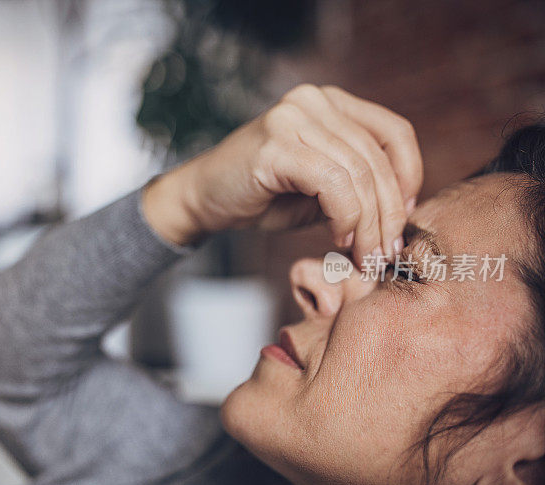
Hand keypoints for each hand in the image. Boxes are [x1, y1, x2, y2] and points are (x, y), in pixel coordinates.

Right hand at [142, 84, 422, 264]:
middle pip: (375, 158)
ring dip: (368, 223)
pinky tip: (339, 238)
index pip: (393, 133)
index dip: (409, 178)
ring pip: (357, 173)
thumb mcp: (321, 187)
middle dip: (388, 214)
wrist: (202, 199)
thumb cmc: (262, 196)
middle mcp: (313, 101)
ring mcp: (292, 118)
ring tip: (364, 256)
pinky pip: (332, 182)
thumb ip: (358, 185)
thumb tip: (405, 212)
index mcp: (330, 103)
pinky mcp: (275, 144)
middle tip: (385, 255)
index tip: (404, 220)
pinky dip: (345, 216)